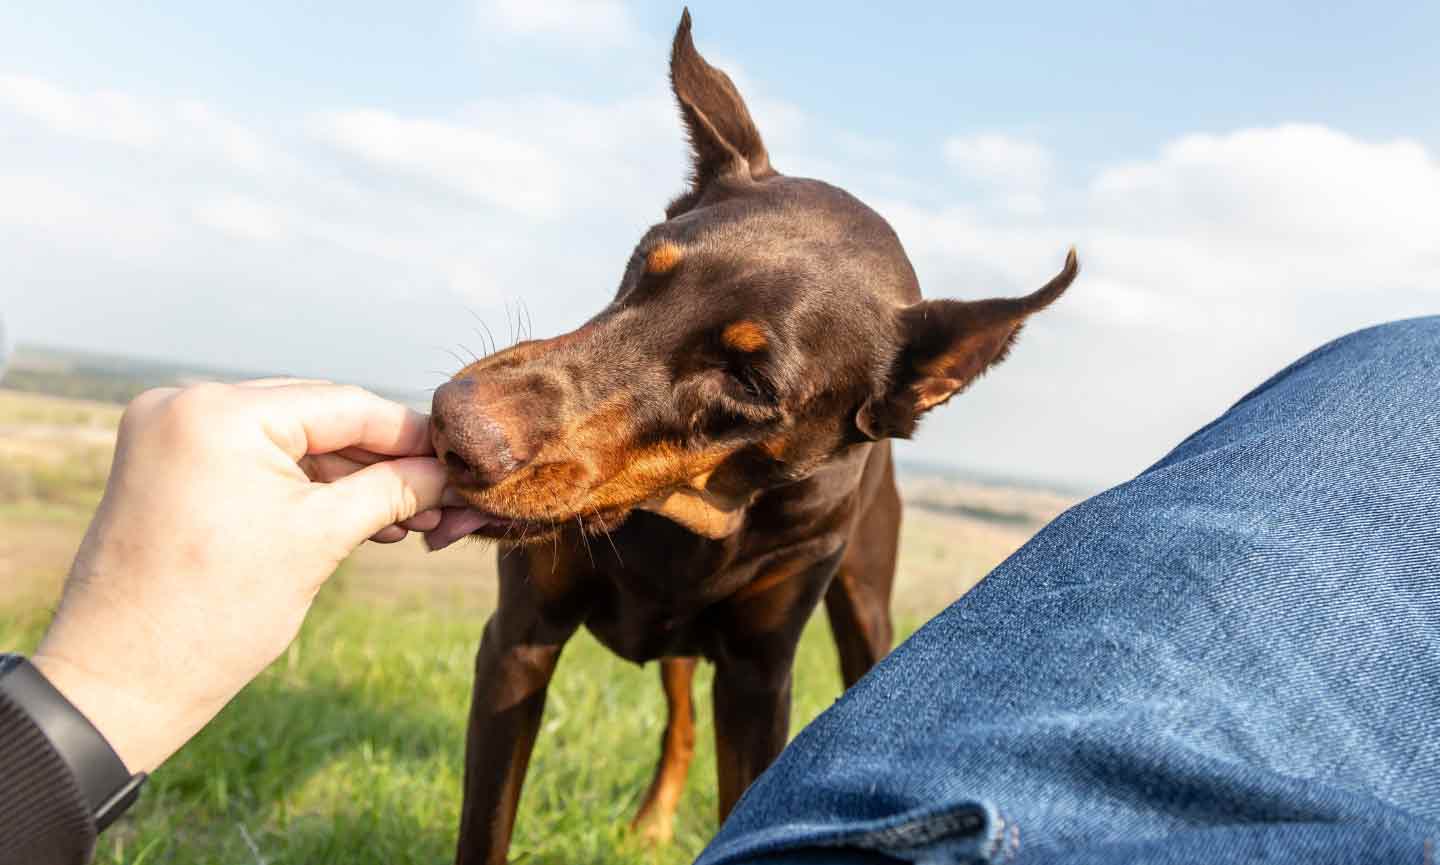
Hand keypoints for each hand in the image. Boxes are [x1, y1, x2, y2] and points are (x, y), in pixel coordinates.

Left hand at [31, 380, 448, 772]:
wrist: (118, 682)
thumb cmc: (216, 615)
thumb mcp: (322, 540)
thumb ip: (393, 491)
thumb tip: (450, 473)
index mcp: (219, 413)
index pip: (343, 405)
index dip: (409, 435)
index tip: (460, 461)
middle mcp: (187, 404)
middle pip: (317, 417)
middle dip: (382, 461)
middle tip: (440, 497)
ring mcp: (170, 433)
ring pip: (289, 442)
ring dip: (348, 480)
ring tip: (409, 520)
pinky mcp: (167, 465)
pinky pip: (255, 462)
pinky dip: (304, 489)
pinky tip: (359, 519)